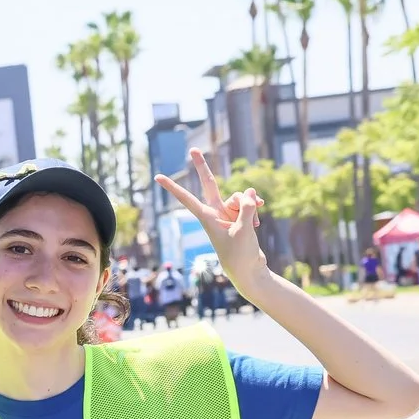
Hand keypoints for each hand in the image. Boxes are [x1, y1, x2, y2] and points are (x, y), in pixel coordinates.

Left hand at [157, 150, 269, 292]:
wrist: (248, 270)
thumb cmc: (240, 255)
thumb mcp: (245, 230)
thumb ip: (247, 208)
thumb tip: (249, 191)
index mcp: (207, 218)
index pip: (187, 199)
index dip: (173, 187)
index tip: (158, 177)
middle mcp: (215, 212)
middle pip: (209, 184)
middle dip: (202, 167)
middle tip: (192, 148)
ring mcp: (227, 213)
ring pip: (240, 197)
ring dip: (250, 206)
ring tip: (253, 224)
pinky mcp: (239, 216)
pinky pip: (249, 203)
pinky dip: (255, 210)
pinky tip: (259, 222)